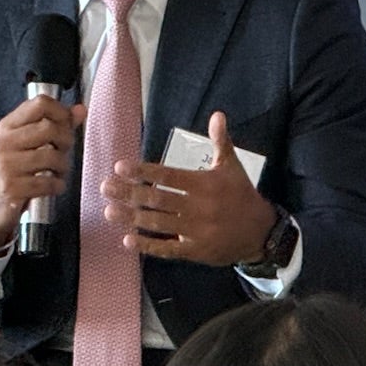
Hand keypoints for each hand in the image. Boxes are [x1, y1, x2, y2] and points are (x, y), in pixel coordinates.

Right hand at [0, 95, 88, 249]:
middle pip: (49, 128)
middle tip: (64, 151)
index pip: (40, 104)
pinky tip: (54, 186)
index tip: (66, 124)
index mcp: (8, 126)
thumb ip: (55, 124)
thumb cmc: (13, 169)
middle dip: (66, 141)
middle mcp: (5, 142)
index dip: (61, 112)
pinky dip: (58, 185)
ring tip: (59, 171)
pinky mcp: (12, 188)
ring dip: (63, 166)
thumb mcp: (27, 143)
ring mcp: (7, 165)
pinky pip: (48, 182)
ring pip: (51, 156)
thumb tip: (80, 110)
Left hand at [101, 112, 275, 267]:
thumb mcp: (232, 166)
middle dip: (129, 193)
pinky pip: (168, 248)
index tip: (120, 167)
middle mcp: (198, 207)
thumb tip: (217, 114)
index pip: (168, 176)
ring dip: (132, 218)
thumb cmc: (241, 194)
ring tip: (109, 211)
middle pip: (158, 199)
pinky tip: (128, 241)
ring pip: (158, 223)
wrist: (260, 232)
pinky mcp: (195, 250)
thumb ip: (221, 141)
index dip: (143, 171)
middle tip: (105, 187)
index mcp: (205, 184)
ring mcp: (196, 231)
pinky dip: (148, 245)